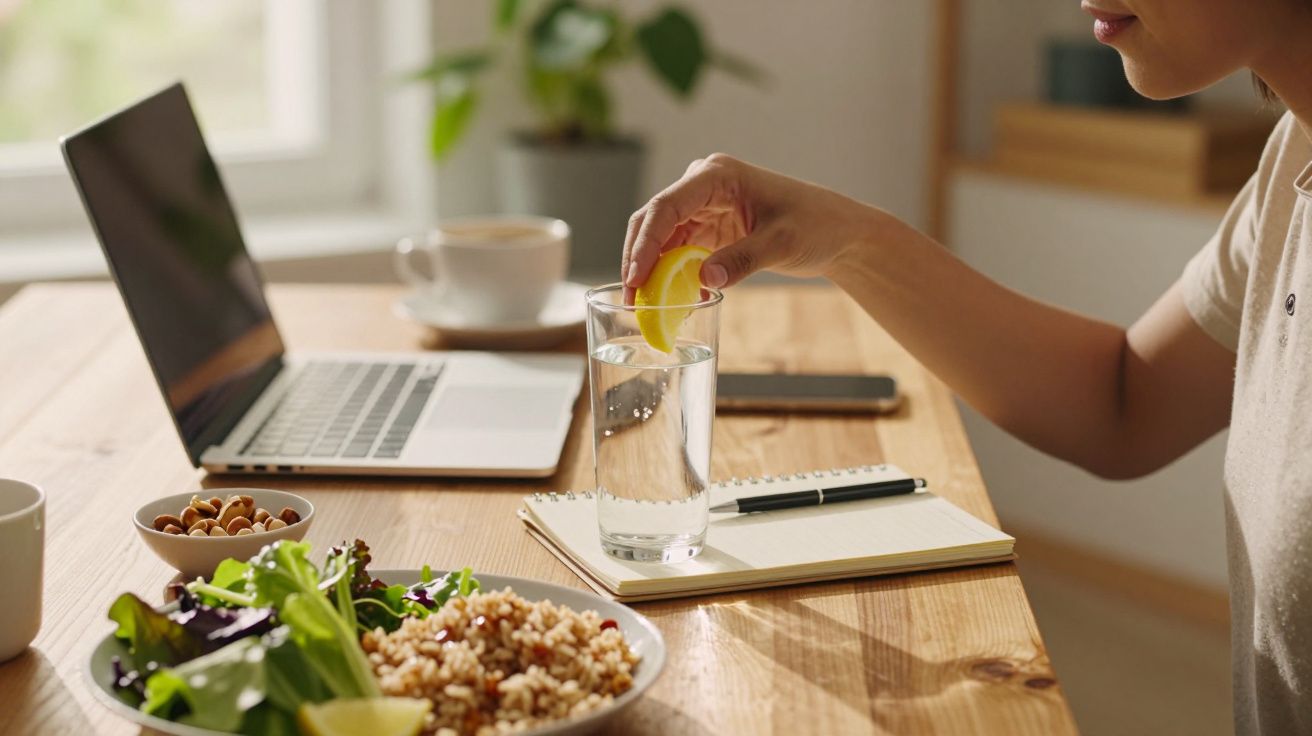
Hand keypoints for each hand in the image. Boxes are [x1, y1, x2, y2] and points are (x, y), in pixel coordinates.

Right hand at [621, 154, 883, 299]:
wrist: (838, 232)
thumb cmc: (817, 225)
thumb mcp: (782, 243)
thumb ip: (743, 259)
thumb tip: (704, 280)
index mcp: (717, 175)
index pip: (666, 206)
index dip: (645, 242)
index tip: (636, 277)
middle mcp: (703, 185)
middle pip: (654, 220)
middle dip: (638, 259)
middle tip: (631, 300)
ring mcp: (703, 207)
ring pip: (660, 237)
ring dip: (651, 270)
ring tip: (643, 306)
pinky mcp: (709, 228)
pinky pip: (677, 251)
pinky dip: (670, 274)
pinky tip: (672, 300)